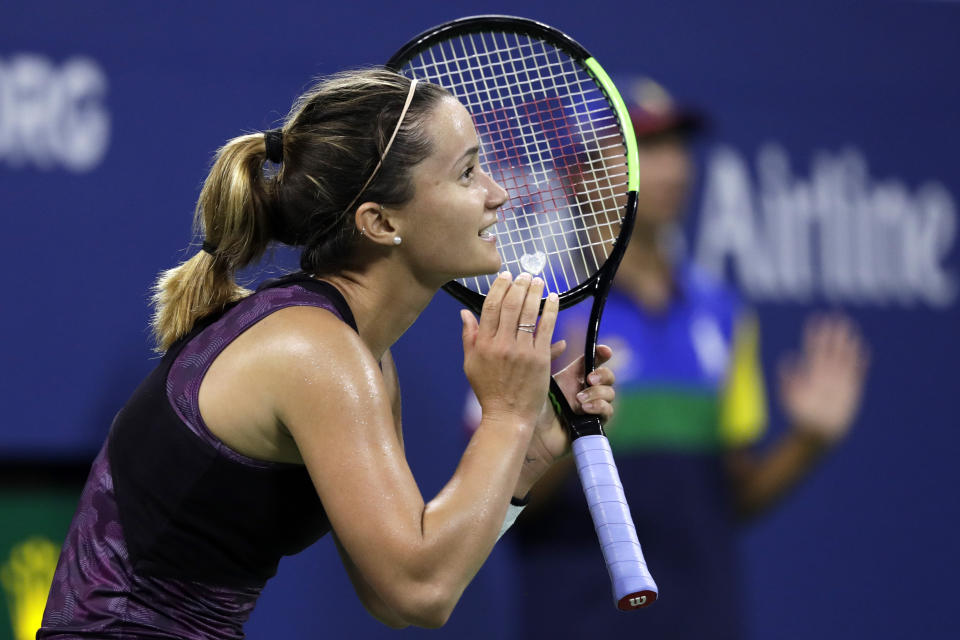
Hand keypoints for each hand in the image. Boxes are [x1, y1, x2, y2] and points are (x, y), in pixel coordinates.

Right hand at [461, 272, 558, 429]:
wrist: (508, 416)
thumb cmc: (489, 391)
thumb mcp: (471, 364)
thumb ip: (469, 337)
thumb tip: (464, 312)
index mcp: (484, 345)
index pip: (490, 308)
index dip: (499, 288)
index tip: (506, 275)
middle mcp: (502, 345)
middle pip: (510, 306)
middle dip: (518, 286)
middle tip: (525, 274)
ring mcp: (522, 351)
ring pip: (529, 313)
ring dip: (534, 293)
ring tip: (538, 281)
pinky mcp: (540, 358)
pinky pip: (546, 328)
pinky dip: (550, 310)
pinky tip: (553, 298)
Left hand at [514, 344, 615, 495]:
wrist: (531, 435)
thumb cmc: (530, 407)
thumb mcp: (539, 378)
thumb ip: (548, 357)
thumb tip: (563, 342)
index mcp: (573, 377)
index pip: (594, 360)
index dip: (602, 353)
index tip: (604, 350)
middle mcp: (584, 390)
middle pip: (607, 375)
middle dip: (603, 374)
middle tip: (589, 378)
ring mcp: (591, 407)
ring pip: (610, 393)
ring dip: (597, 393)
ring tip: (579, 400)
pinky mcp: (594, 423)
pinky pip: (608, 411)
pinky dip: (599, 407)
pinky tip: (584, 409)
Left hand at [779, 314, 868, 446]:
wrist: (817, 433)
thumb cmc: (801, 416)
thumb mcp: (790, 397)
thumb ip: (788, 379)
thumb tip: (787, 358)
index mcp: (810, 372)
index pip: (813, 348)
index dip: (815, 334)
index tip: (817, 318)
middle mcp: (825, 373)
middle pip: (830, 349)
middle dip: (833, 333)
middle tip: (837, 315)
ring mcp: (839, 380)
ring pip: (845, 357)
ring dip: (848, 344)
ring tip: (850, 328)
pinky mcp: (852, 389)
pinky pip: (857, 373)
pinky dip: (861, 362)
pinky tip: (864, 351)